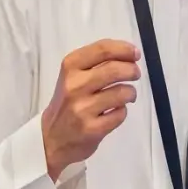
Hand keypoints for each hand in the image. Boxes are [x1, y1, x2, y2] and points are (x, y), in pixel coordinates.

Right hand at [41, 39, 140, 179]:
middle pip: (115, 69)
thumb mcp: (72, 77)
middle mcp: (74, 86)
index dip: (124, 49)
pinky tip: (114, 112)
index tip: (135, 53)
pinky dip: (122, 111)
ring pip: (122, 92)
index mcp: (70, 67)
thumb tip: (129, 54)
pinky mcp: (92, 129)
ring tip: (126, 95)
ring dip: (130, 93)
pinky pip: (121, 113)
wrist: (52, 138)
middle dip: (132, 70)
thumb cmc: (67, 104)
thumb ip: (96, 63)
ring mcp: (82, 108)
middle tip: (135, 74)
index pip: (102, 49)